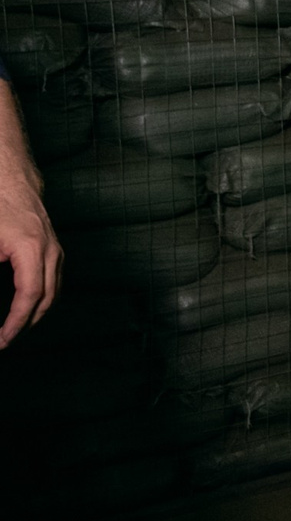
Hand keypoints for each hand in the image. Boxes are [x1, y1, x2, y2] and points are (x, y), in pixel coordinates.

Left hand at [0, 173, 60, 348]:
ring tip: (14, 329)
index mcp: (30, 249)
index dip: (15, 323)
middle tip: (4, 341)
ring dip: (36, 314)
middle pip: (46, 300)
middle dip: (26, 325)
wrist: (11, 179)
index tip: (2, 340)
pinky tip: (27, 307)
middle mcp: (49, 251)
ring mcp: (55, 249)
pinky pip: (53, 282)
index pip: (28, 297)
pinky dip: (42, 299)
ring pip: (54, 292)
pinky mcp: (54, 248)